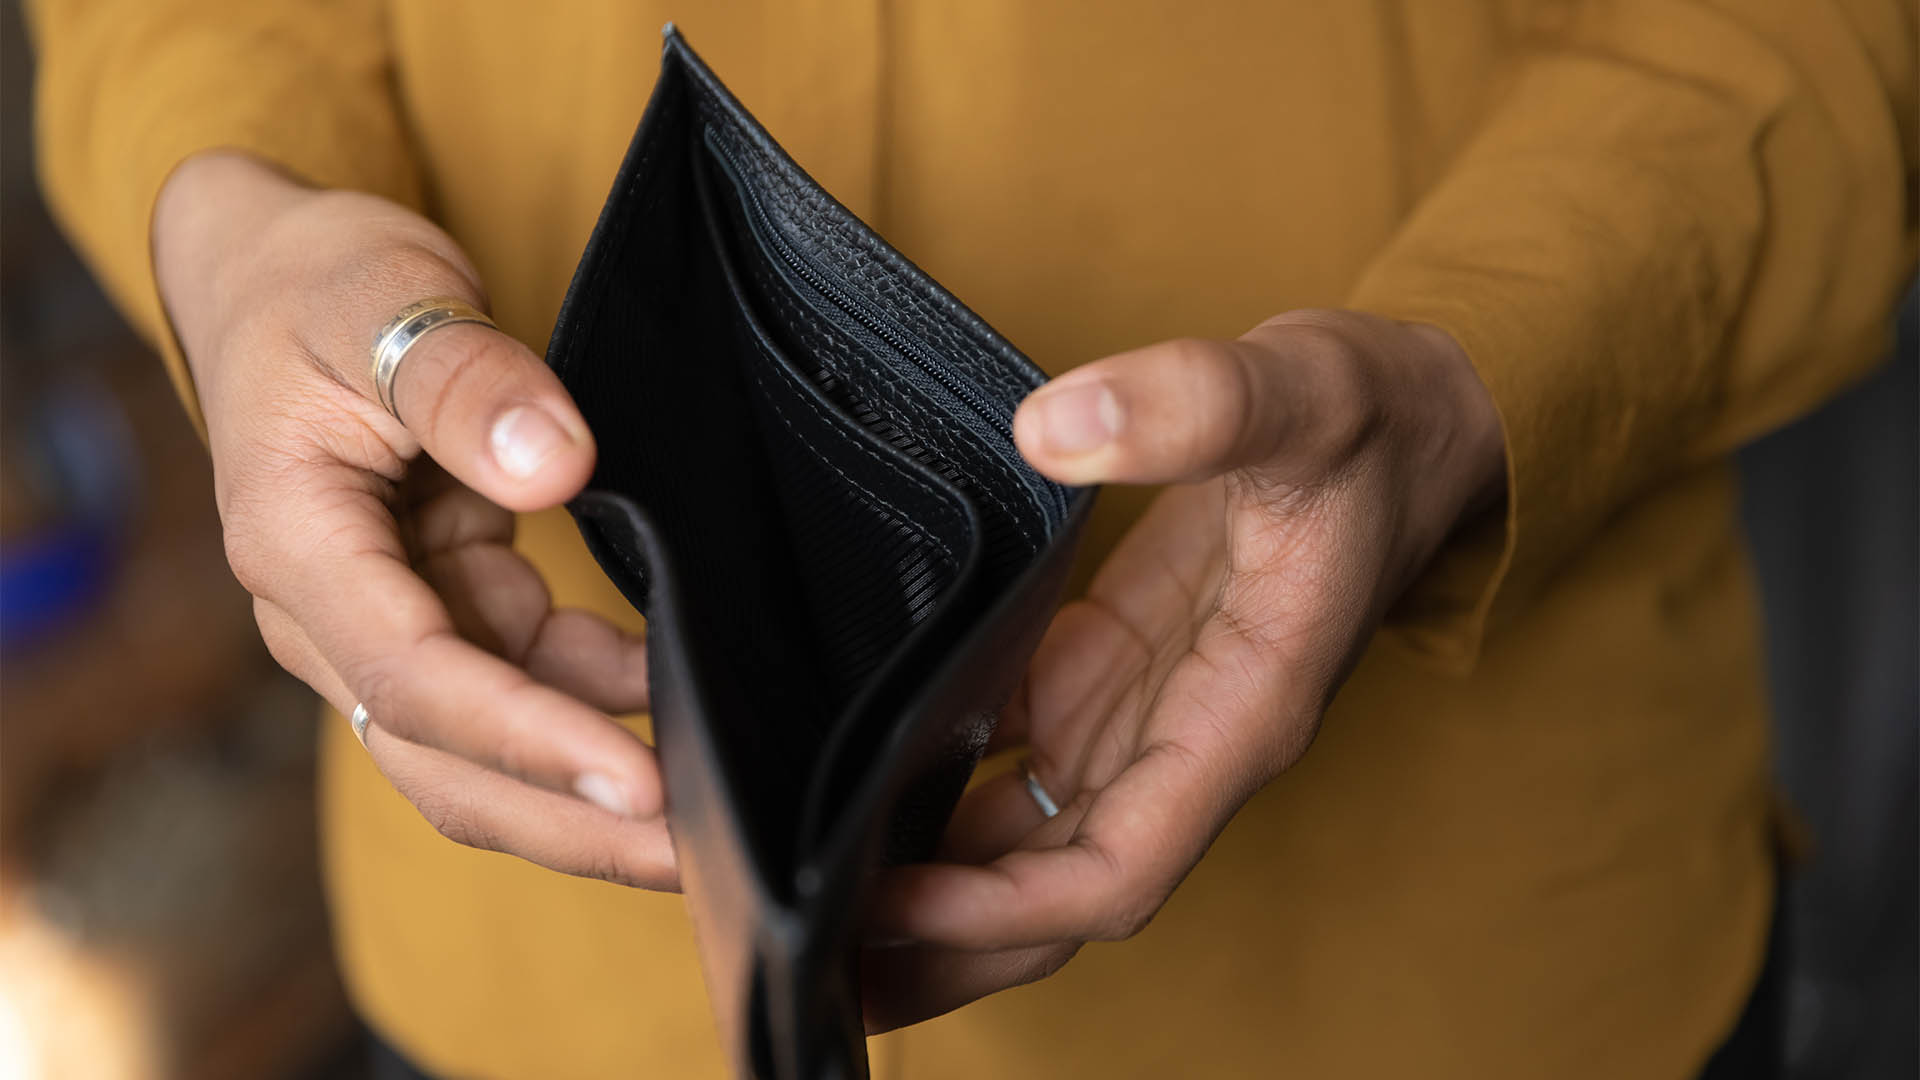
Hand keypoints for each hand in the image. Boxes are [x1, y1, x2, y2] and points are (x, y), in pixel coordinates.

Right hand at [155, 152, 673, 887]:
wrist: (282, 279)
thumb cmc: (321, 283)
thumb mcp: (385, 299)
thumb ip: (466, 383)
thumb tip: (557, 466)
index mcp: (296, 546)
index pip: (412, 679)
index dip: (527, 737)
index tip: (637, 780)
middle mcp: (331, 612)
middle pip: (444, 759)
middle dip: (568, 821)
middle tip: (694, 858)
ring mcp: (388, 619)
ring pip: (486, 745)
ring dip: (588, 784)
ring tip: (709, 809)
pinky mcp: (442, 607)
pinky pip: (523, 681)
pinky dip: (597, 699)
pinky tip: (672, 695)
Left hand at [863, 310, 1504, 1027]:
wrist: (1420, 419)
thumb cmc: (1378, 421)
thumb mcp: (1301, 394)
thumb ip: (1193, 405)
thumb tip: (1051, 427)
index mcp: (1242, 713)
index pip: (1118, 864)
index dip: (1002, 906)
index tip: (890, 906)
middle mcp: (1191, 737)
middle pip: (1061, 889)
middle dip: (950, 943)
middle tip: (822, 973)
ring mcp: (1150, 707)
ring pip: (1037, 837)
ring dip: (940, 883)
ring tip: (824, 908)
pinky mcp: (1119, 661)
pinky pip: (1028, 751)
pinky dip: (954, 784)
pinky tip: (870, 787)